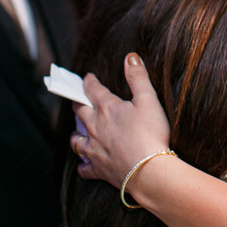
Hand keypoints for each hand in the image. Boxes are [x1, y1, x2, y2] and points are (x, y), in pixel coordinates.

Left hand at [72, 53, 170, 187]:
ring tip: (78, 131)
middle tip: (78, 100)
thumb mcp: (149, 100)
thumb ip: (138, 77)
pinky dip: (82, 164)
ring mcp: (94, 150)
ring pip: (76, 140)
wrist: (149, 170)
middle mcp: (95, 128)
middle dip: (78, 104)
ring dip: (76, 134)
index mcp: (107, 109)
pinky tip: (84, 163)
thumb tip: (130, 56)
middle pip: (79, 113)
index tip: (87, 77)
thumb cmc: (150, 134)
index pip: (92, 90)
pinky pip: (83, 167)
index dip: (89, 82)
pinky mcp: (97, 169)